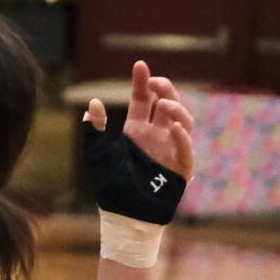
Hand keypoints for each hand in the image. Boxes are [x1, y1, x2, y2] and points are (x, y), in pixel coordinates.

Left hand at [82, 61, 194, 224]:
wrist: (123, 214)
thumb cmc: (110, 184)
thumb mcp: (96, 153)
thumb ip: (94, 129)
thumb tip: (93, 103)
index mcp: (136, 130)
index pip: (142, 99)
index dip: (142, 82)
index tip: (140, 64)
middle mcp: (156, 136)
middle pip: (167, 105)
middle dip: (164, 89)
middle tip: (156, 81)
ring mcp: (170, 150)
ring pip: (183, 122)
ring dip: (176, 109)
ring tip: (164, 103)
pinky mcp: (180, 168)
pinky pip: (186, 149)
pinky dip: (182, 137)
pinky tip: (173, 127)